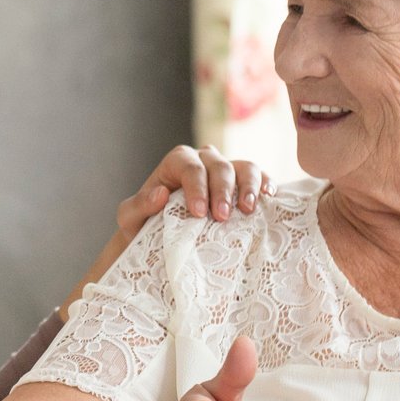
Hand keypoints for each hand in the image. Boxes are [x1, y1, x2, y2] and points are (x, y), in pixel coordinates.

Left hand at [116, 144, 271, 240]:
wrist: (162, 239)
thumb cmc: (144, 226)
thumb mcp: (130, 219)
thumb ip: (139, 205)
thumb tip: (160, 193)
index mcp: (177, 163)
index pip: (190, 167)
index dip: (196, 187)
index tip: (198, 213)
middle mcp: (204, 161)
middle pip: (219, 166)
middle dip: (222, 191)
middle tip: (222, 218)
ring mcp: (227, 170)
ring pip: (244, 166)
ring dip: (248, 186)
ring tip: (248, 209)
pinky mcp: (244, 185)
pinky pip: (260, 178)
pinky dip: (266, 185)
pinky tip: (268, 199)